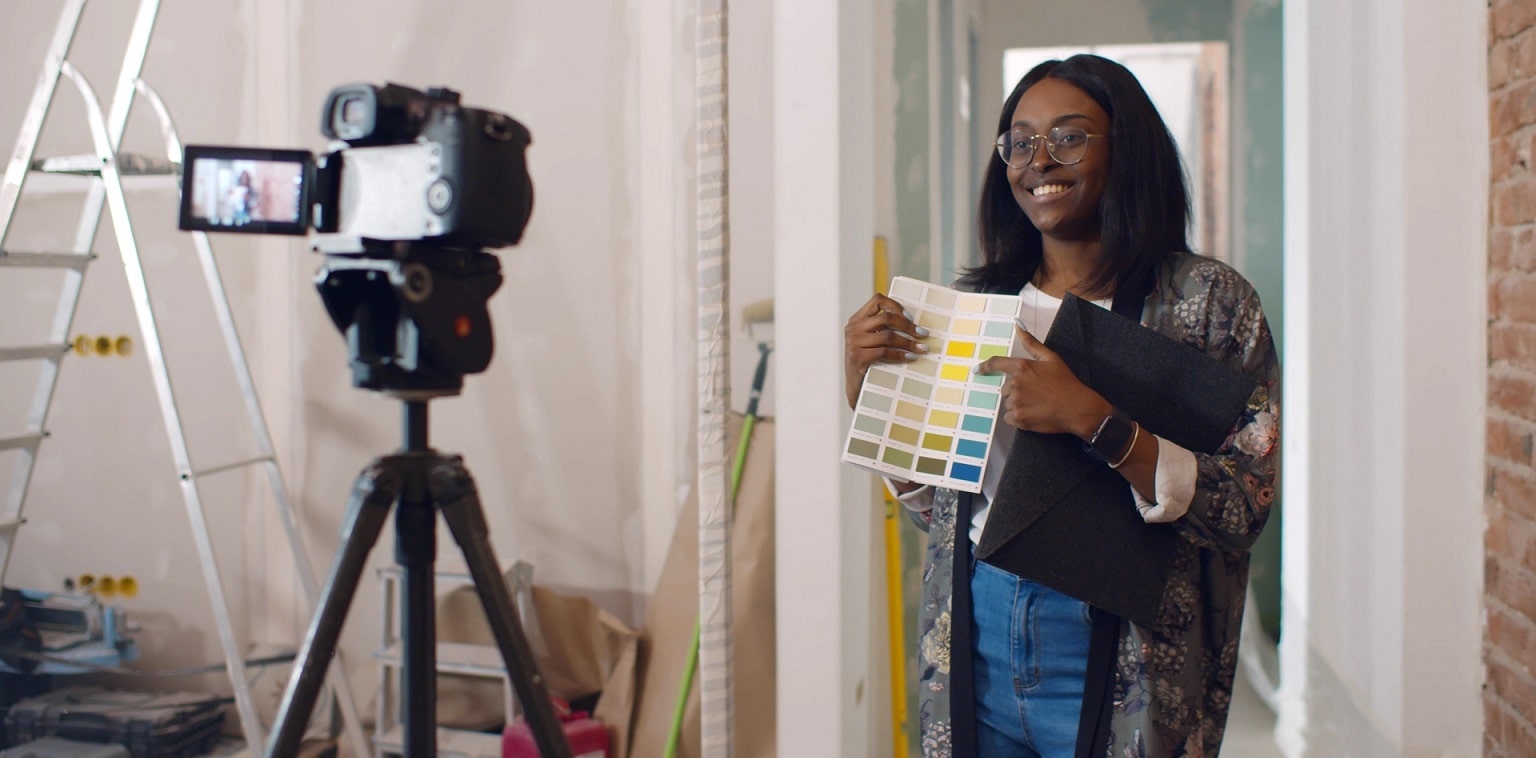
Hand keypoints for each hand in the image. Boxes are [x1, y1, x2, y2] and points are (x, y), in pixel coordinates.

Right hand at [844, 294, 930, 407]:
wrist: (856, 388)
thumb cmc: (869, 363)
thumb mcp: (872, 342)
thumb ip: (884, 330)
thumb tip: (915, 324)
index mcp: (857, 320)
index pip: (877, 300)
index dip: (895, 306)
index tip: (911, 317)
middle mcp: (853, 328)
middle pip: (885, 318)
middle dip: (908, 326)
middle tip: (923, 334)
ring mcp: (853, 343)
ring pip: (887, 336)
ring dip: (908, 342)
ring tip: (921, 348)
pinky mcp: (857, 357)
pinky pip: (884, 352)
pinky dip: (900, 354)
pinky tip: (910, 357)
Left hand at [975, 324, 1111, 438]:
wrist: (1077, 408)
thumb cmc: (1065, 382)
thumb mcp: (1051, 358)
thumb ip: (1031, 342)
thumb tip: (1018, 325)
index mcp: (1021, 367)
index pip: (995, 364)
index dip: (984, 367)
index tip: (977, 370)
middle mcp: (1015, 383)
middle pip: (1005, 388)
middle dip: (1017, 391)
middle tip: (1037, 393)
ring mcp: (1016, 401)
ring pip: (1009, 403)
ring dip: (1019, 405)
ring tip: (1038, 404)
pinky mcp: (1018, 418)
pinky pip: (1010, 418)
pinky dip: (1019, 418)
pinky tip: (1035, 414)